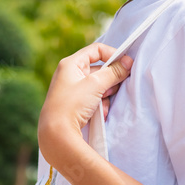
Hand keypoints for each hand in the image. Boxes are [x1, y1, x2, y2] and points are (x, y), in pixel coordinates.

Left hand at [37, 43, 132, 167]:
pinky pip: (94, 98)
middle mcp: (70, 74)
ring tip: (103, 105)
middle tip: (114, 88)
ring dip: (106, 94)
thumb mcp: (95, 85)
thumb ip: (113, 72)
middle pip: (99, 69)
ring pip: (98, 86)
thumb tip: (128, 62)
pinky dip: (100, 105)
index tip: (126, 65)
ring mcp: (73, 90)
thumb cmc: (72, 105)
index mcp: (71, 64)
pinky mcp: (76, 104)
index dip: (113, 55)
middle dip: (110, 80)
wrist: (56, 134)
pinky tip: (100, 114)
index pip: (97, 50)